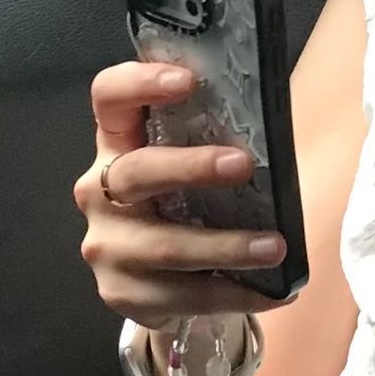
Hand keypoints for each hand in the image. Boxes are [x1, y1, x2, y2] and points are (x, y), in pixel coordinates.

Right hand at [75, 59, 291, 331]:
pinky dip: (233, 292)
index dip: (139, 83)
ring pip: (164, 245)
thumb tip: (275, 125)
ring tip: (275, 247)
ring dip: (226, 245)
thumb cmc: (190, 207)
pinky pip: (181, 295)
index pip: (109, 98)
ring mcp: (106, 245)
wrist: (162, 286)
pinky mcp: (121, 292)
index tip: (187, 79)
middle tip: (244, 164)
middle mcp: (99, 191)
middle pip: (135, 171)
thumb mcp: (194, 170)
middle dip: (191, 167)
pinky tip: (273, 290)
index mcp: (117, 144)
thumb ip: (214, 142)